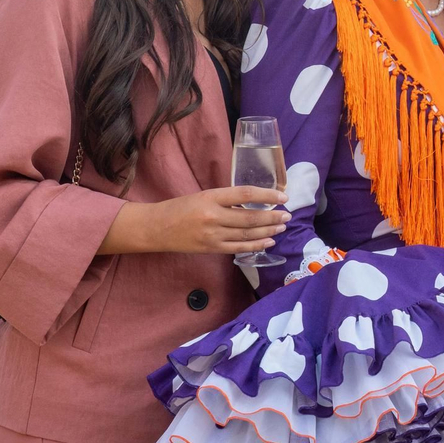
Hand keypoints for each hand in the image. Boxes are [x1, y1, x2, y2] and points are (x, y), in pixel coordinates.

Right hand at [141, 187, 288, 255]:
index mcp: (211, 197)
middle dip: (272, 217)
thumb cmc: (180, 207)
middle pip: (250, 217)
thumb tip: (255, 202)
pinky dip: (256, 246)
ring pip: (247, 234)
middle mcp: (213, 216)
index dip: (267, 195)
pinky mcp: (211, 248)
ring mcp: (213, 235)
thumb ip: (226, 199)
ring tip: (281, 227)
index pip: (245, 194)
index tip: (283, 196)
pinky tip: (268, 242)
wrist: (156, 228)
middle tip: (287, 215)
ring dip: (268, 231)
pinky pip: (238, 248)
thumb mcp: (203, 195)